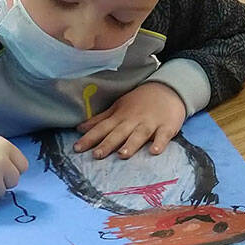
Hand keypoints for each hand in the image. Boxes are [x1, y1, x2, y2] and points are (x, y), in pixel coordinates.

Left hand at [73, 81, 187, 159]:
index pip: (101, 128)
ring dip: (131, 145)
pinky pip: (163, 136)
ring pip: (139, 135)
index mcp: (120, 117)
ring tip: (122, 155)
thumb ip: (99, 120)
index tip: (76, 148)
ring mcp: (150, 124)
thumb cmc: (139, 102)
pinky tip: (155, 151)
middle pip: (118, 134)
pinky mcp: (167, 126)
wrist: (168, 89)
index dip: (89, 138)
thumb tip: (79, 129)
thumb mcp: (117, 107)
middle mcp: (133, 121)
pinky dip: (160, 143)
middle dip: (107, 144)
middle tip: (96, 155)